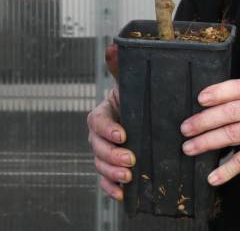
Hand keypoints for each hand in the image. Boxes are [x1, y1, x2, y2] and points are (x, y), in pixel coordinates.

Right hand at [87, 44, 135, 200]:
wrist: (143, 110)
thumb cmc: (135, 96)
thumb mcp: (130, 81)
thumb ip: (120, 66)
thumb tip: (112, 46)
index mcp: (103, 111)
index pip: (97, 121)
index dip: (107, 129)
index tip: (123, 135)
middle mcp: (100, 133)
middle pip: (96, 146)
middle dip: (111, 155)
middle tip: (130, 159)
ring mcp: (104, 150)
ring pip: (99, 163)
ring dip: (111, 172)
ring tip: (128, 177)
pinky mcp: (112, 165)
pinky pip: (105, 179)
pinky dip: (110, 187)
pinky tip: (122, 194)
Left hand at [180, 79, 239, 186]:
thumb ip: (235, 95)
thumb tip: (202, 105)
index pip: (237, 88)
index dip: (218, 93)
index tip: (200, 99)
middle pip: (230, 113)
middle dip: (204, 121)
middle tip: (185, 128)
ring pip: (232, 135)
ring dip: (207, 142)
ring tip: (189, 147)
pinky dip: (227, 170)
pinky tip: (212, 176)